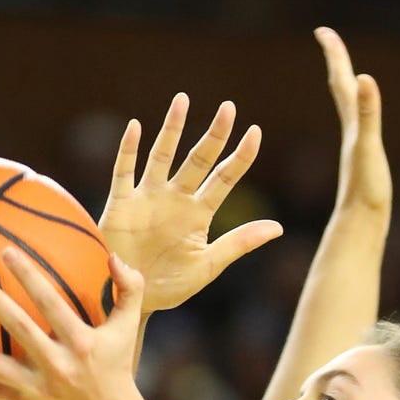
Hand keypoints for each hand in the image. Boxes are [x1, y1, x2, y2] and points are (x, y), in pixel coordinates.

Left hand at [0, 249, 145, 399]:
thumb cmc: (115, 365)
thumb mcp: (128, 327)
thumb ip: (128, 288)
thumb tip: (113, 256)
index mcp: (81, 342)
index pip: (50, 303)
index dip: (29, 276)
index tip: (7, 251)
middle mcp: (57, 365)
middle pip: (20, 329)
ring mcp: (37, 387)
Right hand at [97, 95, 281, 313]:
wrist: (129, 300)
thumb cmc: (169, 286)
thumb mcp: (208, 266)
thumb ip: (239, 243)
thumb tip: (278, 228)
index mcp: (199, 214)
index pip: (224, 178)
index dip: (240, 156)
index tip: (255, 132)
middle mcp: (176, 199)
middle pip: (198, 159)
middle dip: (214, 134)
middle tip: (229, 107)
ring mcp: (148, 198)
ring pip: (162, 155)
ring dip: (172, 128)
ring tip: (182, 100)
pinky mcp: (121, 204)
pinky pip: (124, 171)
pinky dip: (129, 149)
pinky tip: (136, 126)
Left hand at [317, 27, 390, 223]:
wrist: (360, 226)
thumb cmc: (365, 190)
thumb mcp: (367, 145)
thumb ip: (367, 112)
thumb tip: (364, 76)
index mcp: (352, 124)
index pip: (341, 81)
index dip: (335, 56)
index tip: (322, 30)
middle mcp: (352, 131)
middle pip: (343, 89)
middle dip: (338, 62)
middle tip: (328, 38)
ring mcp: (356, 146)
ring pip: (349, 109)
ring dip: (346, 87)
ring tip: (344, 73)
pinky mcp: (362, 162)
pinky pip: (358, 130)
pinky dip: (358, 117)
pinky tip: (358, 121)